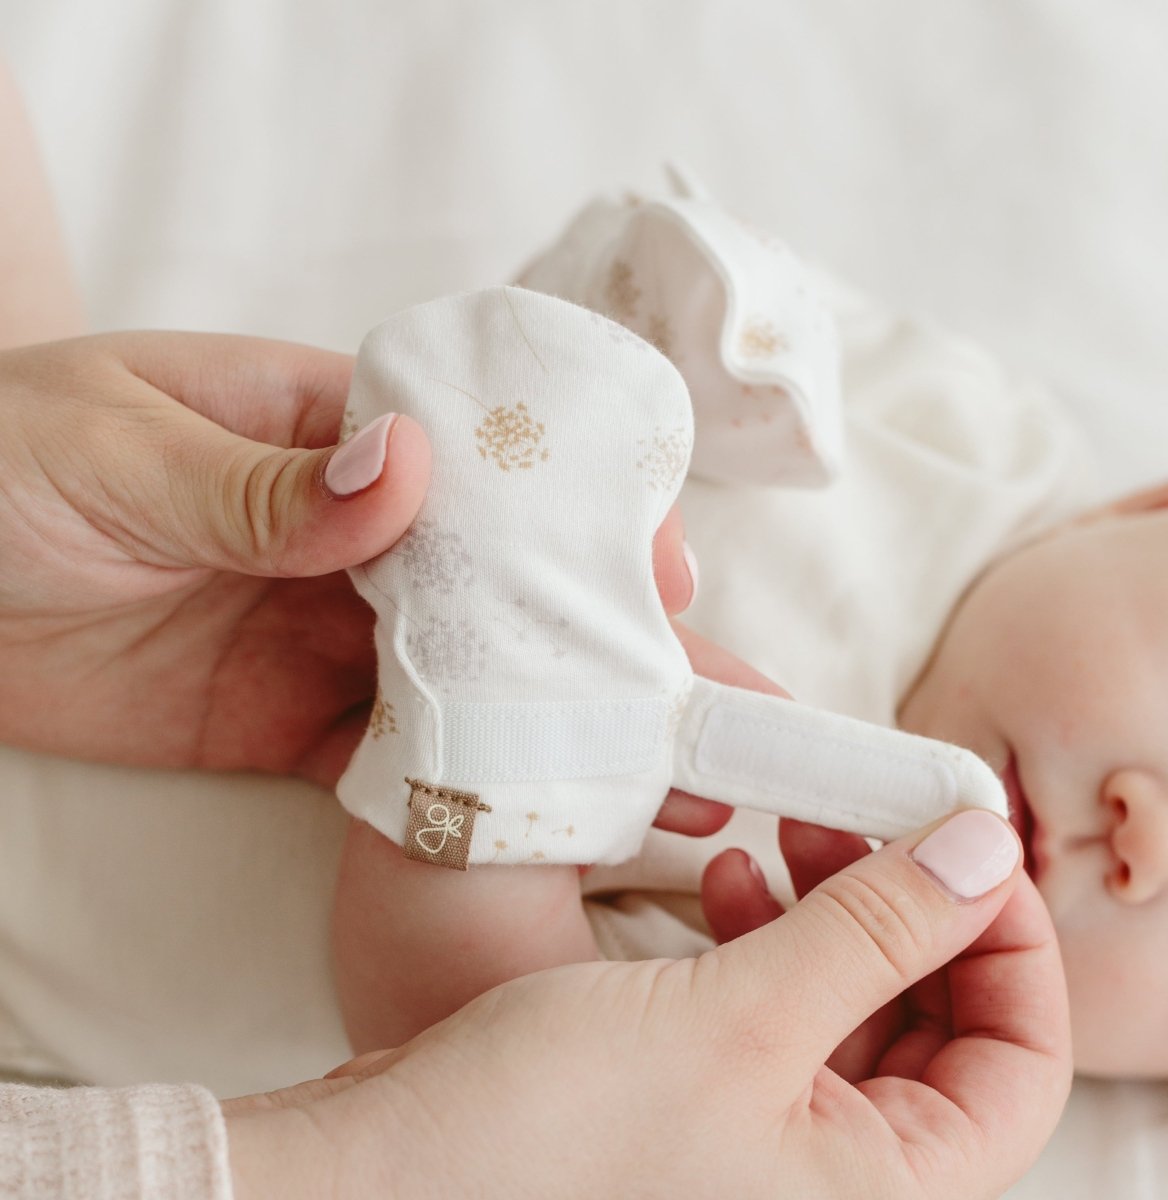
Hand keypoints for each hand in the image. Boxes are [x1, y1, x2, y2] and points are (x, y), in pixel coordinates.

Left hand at [0, 332, 697, 789]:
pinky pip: (385, 758)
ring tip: (649, 765)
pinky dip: (448, 784)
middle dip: (594, 630)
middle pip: (498, 583)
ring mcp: (325, 635)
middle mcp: (354, 536)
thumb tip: (410, 470)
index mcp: (331, 432)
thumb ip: (268, 481)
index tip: (660, 562)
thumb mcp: (123, 453)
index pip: (484, 465)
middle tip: (694, 687)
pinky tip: (522, 812)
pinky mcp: (287, 724)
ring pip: (460, 677)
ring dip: (544, 717)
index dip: (575, 513)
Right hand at [225, 810, 1070, 1198]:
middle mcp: (831, 1182)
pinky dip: (768, 935)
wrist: (389, 1171)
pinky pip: (777, 1009)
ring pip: (851, 1007)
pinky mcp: (702, 1099)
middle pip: (936, 1028)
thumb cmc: (551, 1138)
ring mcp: (764, 1142)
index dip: (1009, 943)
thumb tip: (983, 853)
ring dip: (832, 909)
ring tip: (781, 838)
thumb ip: (878, 931)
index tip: (969, 842)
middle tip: (873, 820)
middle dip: (910, 909)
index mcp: (878, 1196)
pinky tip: (722, 878)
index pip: (1019, 1067)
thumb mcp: (742, 1018)